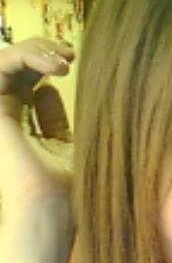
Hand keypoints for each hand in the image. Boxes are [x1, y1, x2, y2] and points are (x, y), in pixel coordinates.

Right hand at [0, 37, 74, 224]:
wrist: (51, 211)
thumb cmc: (66, 189)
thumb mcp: (66, 146)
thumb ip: (54, 119)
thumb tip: (48, 89)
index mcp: (26, 125)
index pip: (30, 82)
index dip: (48, 65)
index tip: (73, 61)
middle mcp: (8, 117)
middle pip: (17, 68)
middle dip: (43, 52)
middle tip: (70, 54)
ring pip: (7, 62)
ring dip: (35, 50)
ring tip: (65, 59)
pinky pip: (0, 68)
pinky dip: (25, 57)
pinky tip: (54, 67)